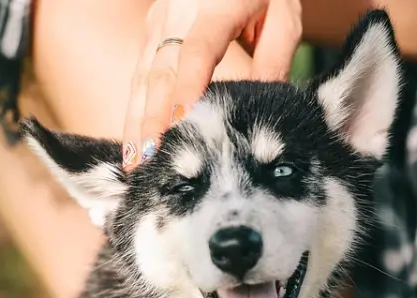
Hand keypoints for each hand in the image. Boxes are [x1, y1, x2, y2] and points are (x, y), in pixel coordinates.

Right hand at [120, 0, 302, 168]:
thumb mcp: (282, 15)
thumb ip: (274, 59)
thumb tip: (260, 107)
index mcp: (214, 6)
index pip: (196, 53)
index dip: (185, 91)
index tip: (179, 125)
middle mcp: (176, 14)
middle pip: (159, 73)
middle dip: (150, 121)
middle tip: (147, 163)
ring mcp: (157, 22)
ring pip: (142, 78)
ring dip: (135, 121)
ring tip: (134, 163)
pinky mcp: (150, 32)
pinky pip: (140, 76)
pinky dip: (137, 110)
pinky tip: (136, 142)